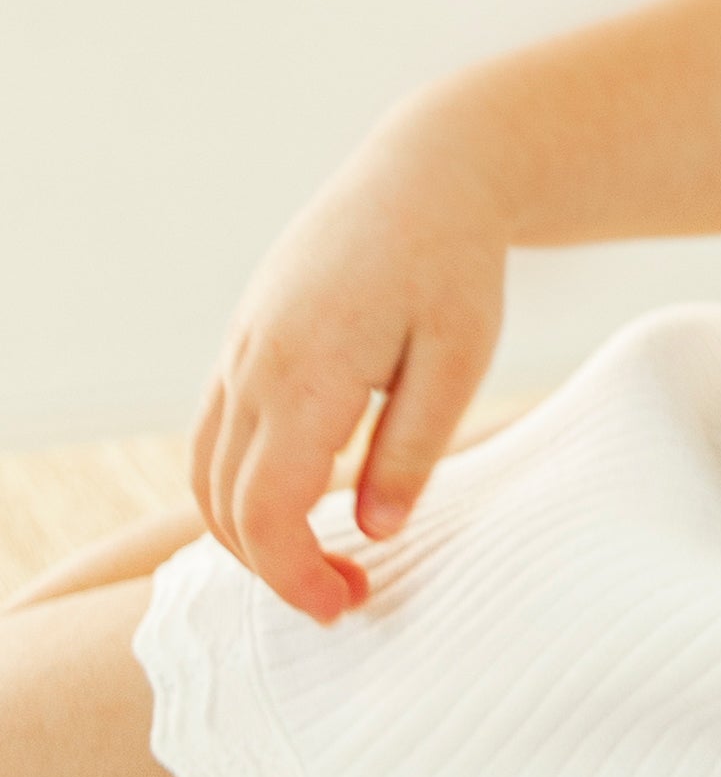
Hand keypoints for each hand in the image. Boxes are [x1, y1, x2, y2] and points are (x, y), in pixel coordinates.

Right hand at [189, 128, 507, 624]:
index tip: (346, 603)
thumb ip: (414, 448)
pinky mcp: (243, 342)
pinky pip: (212, 435)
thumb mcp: (459, 358)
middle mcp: (255, 365)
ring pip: (205, 474)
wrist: (425, 173)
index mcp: (308, 373)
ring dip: (246, 533)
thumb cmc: (454, 264)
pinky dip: (236, 487)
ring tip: (321, 559)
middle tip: (348, 593)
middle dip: (275, 567)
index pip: (266, 511)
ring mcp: (239, 350)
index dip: (294, 576)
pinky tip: (297, 505)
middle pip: (224, 505)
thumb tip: (377, 531)